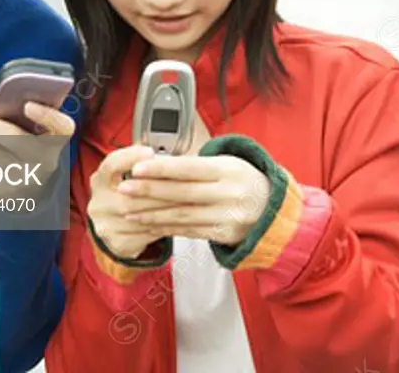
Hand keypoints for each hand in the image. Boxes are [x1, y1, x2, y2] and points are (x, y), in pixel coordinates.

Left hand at [0, 100, 74, 200]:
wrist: (30, 184)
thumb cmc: (29, 142)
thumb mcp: (36, 128)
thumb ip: (19, 112)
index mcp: (57, 137)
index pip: (62, 126)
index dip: (46, 115)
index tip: (27, 105)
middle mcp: (46, 158)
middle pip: (16, 140)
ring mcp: (26, 176)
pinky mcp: (6, 190)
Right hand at [87, 145, 168, 260]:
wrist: (114, 228)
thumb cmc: (124, 196)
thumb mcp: (123, 177)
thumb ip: (138, 166)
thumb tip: (159, 154)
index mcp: (99, 181)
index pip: (111, 165)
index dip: (130, 157)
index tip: (150, 152)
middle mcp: (99, 203)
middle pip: (130, 193)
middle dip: (157, 187)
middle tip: (179, 180)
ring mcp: (106, 225)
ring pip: (141, 216)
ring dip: (165, 208)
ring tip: (184, 200)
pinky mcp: (117, 243)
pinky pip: (146, 234)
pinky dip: (163, 226)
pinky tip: (176, 219)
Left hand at [115, 154, 270, 245]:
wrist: (274, 210)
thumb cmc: (244, 180)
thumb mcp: (228, 163)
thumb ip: (197, 164)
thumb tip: (158, 163)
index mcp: (227, 170)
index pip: (188, 168)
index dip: (161, 169)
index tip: (136, 168)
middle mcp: (228, 194)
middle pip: (182, 193)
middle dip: (149, 191)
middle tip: (124, 189)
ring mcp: (226, 217)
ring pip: (182, 215)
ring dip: (152, 214)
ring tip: (130, 210)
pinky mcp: (224, 236)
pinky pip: (190, 231)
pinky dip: (167, 228)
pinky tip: (150, 224)